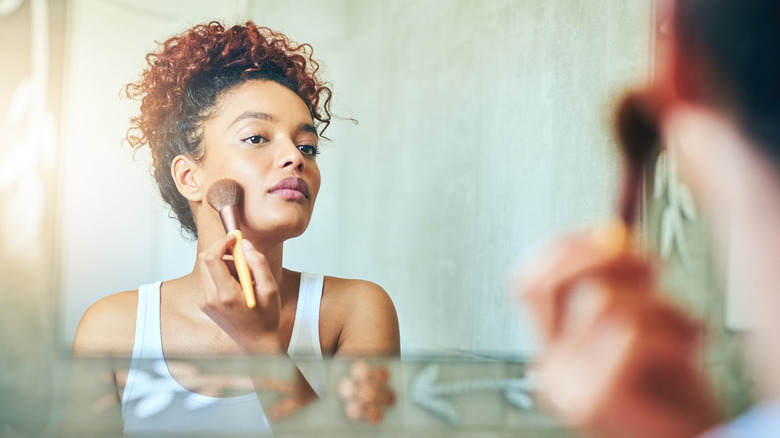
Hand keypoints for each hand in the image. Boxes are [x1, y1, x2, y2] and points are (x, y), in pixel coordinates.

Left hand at [198, 234, 281, 353]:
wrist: (256, 343)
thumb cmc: (266, 318)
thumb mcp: (270, 289)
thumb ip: (258, 264)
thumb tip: (245, 244)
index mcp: (226, 294)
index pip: (211, 258)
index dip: (222, 243)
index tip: (234, 239)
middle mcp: (211, 298)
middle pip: (205, 260)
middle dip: (222, 251)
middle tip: (241, 255)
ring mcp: (206, 302)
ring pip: (208, 269)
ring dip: (225, 265)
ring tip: (245, 278)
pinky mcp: (205, 304)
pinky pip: (210, 280)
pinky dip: (223, 276)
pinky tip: (239, 287)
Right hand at [515, 229, 720, 437]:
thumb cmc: (675, 392)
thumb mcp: (642, 322)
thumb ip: (619, 284)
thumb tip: (612, 236)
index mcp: (554, 349)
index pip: (527, 282)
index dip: (562, 248)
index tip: (605, 235)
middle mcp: (548, 368)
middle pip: (542, 284)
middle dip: (599, 257)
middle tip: (648, 266)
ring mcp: (565, 386)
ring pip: (598, 301)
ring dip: (658, 306)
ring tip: (683, 331)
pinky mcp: (593, 400)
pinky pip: (628, 333)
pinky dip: (671, 334)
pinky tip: (684, 356)